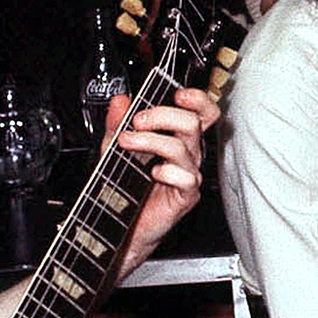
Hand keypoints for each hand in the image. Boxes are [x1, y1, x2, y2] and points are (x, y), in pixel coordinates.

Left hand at [107, 87, 220, 281]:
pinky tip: (152, 174)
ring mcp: (189, 174)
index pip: (203, 112)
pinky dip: (167, 172)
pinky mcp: (186, 195)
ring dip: (151, 140)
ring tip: (127, 142)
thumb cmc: (126, 185)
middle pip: (193, 123)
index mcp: (179, 138)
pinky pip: (186, 177)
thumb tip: (121, 100)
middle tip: (138, 120)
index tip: (177, 94)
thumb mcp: (114, 147)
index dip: (197, 99)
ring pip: (183, 147)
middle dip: (163, 115)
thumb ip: (117, 122)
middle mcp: (189, 154)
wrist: (124, 223)